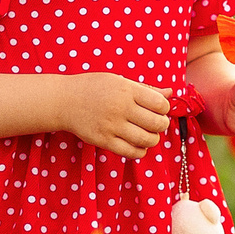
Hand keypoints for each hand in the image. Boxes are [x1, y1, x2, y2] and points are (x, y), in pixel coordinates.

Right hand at [57, 73, 171, 157]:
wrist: (64, 100)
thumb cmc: (94, 88)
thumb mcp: (119, 81)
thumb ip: (146, 89)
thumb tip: (171, 93)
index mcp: (127, 90)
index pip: (160, 104)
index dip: (165, 109)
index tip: (159, 110)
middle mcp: (121, 108)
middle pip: (157, 123)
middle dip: (162, 125)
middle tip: (156, 124)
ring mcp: (112, 126)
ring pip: (147, 140)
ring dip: (153, 139)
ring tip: (147, 135)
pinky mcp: (103, 141)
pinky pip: (131, 152)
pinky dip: (140, 150)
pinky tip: (137, 144)